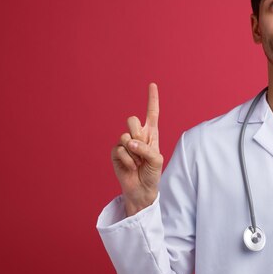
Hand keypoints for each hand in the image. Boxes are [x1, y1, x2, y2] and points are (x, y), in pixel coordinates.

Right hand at [111, 83, 162, 215]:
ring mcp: (125, 143)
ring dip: (134, 152)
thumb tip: (129, 143)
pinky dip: (127, 160)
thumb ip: (146, 148)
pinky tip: (131, 167)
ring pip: (125, 136)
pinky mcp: (116, 152)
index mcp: (151, 134)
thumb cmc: (152, 174)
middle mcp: (138, 135)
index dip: (152, 99)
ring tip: (138, 162)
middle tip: (141, 148)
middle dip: (136, 132)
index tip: (152, 84)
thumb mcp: (156, 160)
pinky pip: (119, 149)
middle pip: (132, 120)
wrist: (141, 189)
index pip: (152, 113)